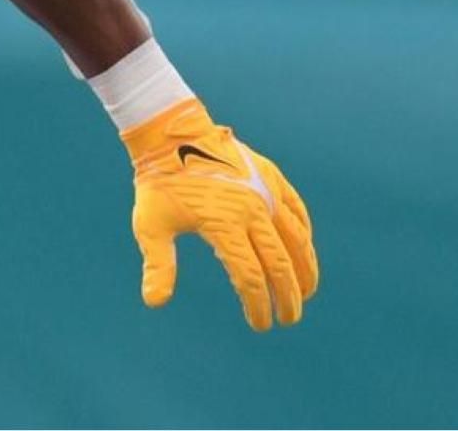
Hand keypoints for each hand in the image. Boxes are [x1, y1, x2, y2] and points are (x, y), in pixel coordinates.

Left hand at [124, 99, 318, 330]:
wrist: (171, 134)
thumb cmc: (159, 183)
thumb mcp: (150, 224)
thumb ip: (158, 264)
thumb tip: (154, 302)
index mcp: (224, 224)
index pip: (249, 276)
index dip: (257, 304)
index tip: (260, 323)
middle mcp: (252, 209)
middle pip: (279, 263)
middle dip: (288, 296)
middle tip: (289, 318)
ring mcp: (265, 191)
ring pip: (297, 238)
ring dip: (305, 268)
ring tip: (307, 292)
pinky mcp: (270, 177)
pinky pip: (296, 210)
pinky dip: (304, 234)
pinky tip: (304, 249)